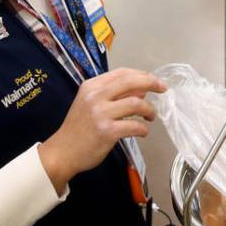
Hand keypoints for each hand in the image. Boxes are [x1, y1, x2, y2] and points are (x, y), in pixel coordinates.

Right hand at [39, 68, 166, 195]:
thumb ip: (112, 95)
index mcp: (91, 86)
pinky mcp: (107, 131)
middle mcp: (95, 96)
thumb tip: (141, 90)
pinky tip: (142, 132)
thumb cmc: (78, 128)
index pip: (121, 73)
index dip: (141, 74)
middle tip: (163, 89)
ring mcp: (101, 113)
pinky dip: (143, 129)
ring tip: (150, 116)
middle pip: (131, 82)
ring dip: (149, 110)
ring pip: (136, 103)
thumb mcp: (90, 104)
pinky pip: (134, 126)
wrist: (62, 153)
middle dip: (151, 83)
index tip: (154, 80)